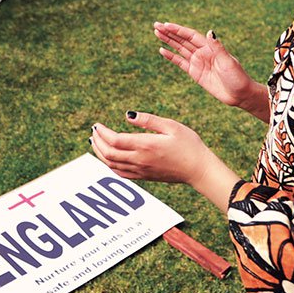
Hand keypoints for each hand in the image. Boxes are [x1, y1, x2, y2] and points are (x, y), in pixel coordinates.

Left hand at [90, 112, 209, 184]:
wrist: (198, 170)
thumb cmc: (188, 145)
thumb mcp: (171, 126)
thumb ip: (148, 120)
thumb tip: (127, 115)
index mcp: (145, 145)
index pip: (114, 140)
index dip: (102, 132)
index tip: (97, 124)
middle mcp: (140, 160)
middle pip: (109, 154)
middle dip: (97, 142)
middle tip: (94, 131)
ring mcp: (141, 170)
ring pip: (111, 165)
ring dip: (100, 154)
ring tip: (95, 142)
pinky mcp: (144, 177)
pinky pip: (120, 173)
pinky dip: (109, 165)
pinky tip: (108, 157)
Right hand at [154, 22, 256, 108]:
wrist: (240, 94)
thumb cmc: (237, 76)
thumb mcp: (228, 61)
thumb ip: (217, 47)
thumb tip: (210, 32)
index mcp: (210, 47)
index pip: (190, 35)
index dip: (178, 30)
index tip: (166, 25)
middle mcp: (202, 52)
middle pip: (182, 40)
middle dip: (169, 32)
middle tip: (156, 25)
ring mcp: (198, 62)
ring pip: (179, 49)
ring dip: (168, 41)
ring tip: (156, 33)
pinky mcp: (195, 73)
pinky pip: (180, 62)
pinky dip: (171, 56)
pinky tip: (162, 50)